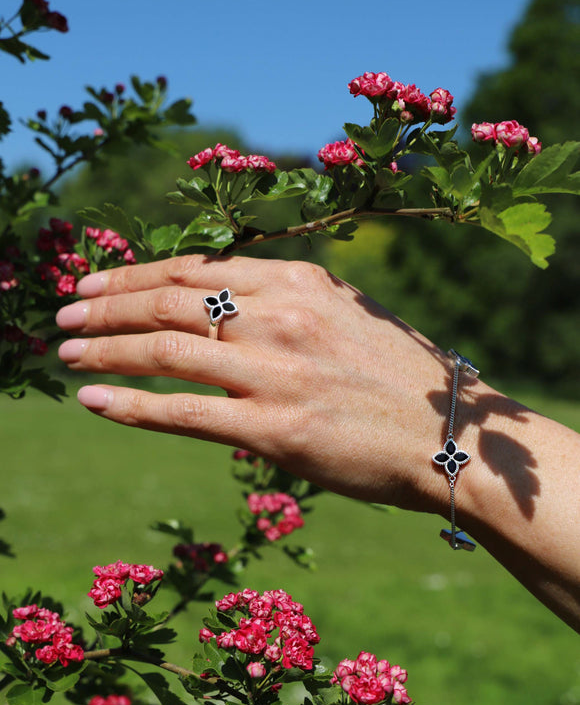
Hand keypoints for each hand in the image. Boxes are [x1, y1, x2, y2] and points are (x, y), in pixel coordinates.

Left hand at [56, 254, 454, 511]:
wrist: (453, 435)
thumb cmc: (403, 378)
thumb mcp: (348, 315)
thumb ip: (289, 303)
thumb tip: (229, 304)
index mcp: (299, 280)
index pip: (196, 268)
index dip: (135, 274)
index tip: (97, 284)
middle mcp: (282, 314)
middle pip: (169, 299)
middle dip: (106, 306)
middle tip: (63, 315)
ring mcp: (276, 370)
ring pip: (165, 348)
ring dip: (104, 350)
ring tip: (65, 355)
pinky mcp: (275, 427)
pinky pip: (182, 411)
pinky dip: (128, 405)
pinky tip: (92, 402)